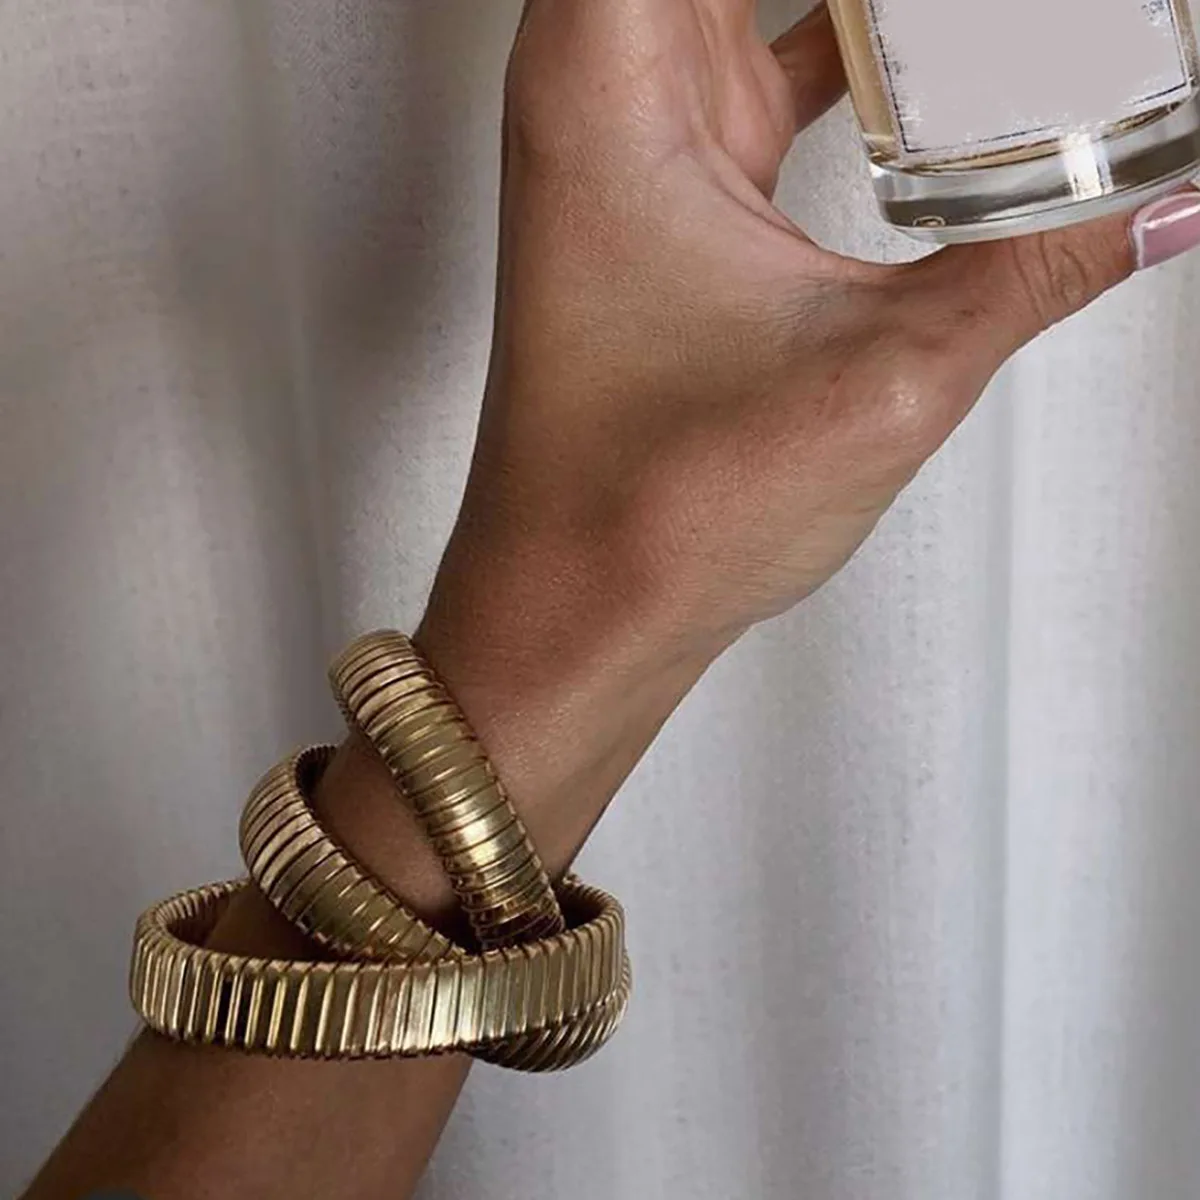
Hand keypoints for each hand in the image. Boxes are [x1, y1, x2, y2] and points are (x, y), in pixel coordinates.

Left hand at [411, 0, 1195, 860]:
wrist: (579, 602)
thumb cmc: (645, 509)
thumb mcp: (883, 374)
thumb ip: (1038, 266)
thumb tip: (1157, 201)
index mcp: (607, 86)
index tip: (922, 5)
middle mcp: (600, 94)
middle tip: (984, 14)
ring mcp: (633, 145)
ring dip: (857, 7)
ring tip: (973, 31)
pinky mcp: (671, 197)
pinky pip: (763, 67)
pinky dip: (847, 47)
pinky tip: (928, 57)